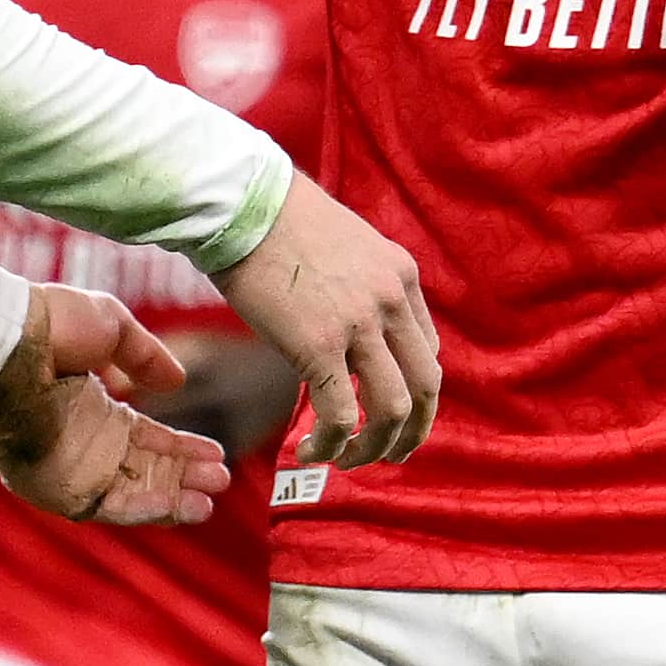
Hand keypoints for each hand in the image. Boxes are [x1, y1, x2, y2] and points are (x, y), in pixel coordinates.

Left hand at [0, 281, 230, 528]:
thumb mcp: (113, 329)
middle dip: (183, 481)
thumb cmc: (51, 323)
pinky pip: (100, 506)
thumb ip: (146, 357)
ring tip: (208, 503)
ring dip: (169, 502)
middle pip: (140, 474)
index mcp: (90, 410)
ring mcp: (63, 466)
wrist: (9, 337)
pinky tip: (175, 505)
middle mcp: (78, 443)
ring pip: (125, 496)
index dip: (181, 449)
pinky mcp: (49, 485)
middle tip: (221, 482)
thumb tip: (177, 382)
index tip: (216, 452)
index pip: (144, 441)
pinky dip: (138, 508)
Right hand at [216, 174, 441, 466]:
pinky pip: (342, 415)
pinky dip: (334, 445)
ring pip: (392, 409)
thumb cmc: (275, 223)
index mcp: (401, 275)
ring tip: (349, 461)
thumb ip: (357, 288)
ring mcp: (360, 325)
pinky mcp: (320, 346)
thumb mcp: (342, 247)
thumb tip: (344, 329)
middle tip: (391, 454)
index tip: (386, 410)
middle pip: (425, 386)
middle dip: (413, 430)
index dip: (411, 390)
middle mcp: (392, 301)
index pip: (426, 350)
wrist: (240, 205)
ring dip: (376, 447)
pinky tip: (311, 451)